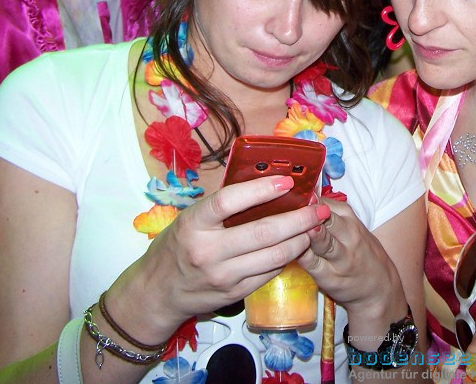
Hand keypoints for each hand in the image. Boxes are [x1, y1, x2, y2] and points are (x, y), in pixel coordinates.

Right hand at [106, 175, 331, 340]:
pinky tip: (296, 246)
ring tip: (314, 227)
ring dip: (300, 240)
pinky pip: (269, 272)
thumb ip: (220, 206)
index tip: (286, 181)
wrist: (157, 292)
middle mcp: (207, 251)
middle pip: (262, 232)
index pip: (228, 202)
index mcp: (194, 224)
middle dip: (298, 219)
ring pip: (273, 256)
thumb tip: (261, 182)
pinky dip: (287, 258)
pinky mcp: (234, 293)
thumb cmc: (177, 246)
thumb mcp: (189, 219)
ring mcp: (222, 275)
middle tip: (318, 208)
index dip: (260, 190)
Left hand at [298, 198, 404, 315]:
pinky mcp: (329, 276)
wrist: (380, 287)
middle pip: (326, 218)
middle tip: (291, 202)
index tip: (286, 194)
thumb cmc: (360, 252)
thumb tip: (303, 194)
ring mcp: (340, 257)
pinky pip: (312, 263)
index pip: (324, 202)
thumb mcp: (351, 226)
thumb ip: (328, 212)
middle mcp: (347, 235)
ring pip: (322, 241)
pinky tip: (290, 249)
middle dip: (309, 211)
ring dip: (311, 233)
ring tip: (300, 225)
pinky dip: (300, 255)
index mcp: (349, 217)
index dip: (303, 198)